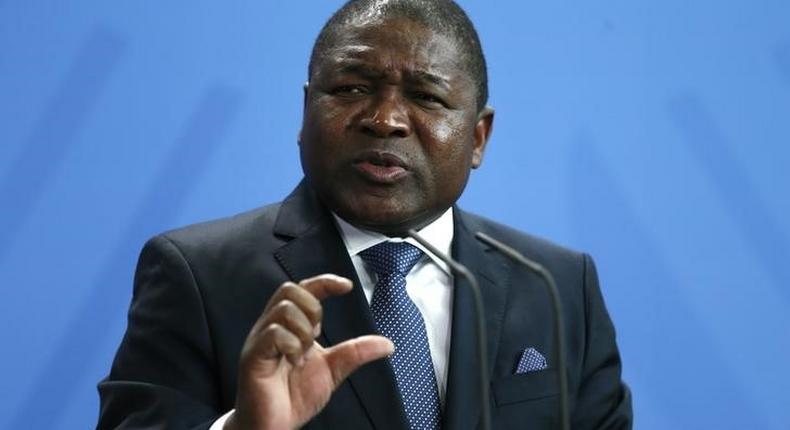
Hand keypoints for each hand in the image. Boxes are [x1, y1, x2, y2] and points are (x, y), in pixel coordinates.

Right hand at [224, 274, 392, 429]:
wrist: (273, 426)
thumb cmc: (294, 397)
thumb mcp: (333, 370)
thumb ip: (355, 352)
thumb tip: (387, 344)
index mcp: (290, 326)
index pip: (304, 290)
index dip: (325, 282)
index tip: (347, 287)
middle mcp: (272, 327)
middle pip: (291, 290)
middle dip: (313, 308)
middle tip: (316, 336)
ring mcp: (260, 340)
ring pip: (284, 309)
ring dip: (303, 329)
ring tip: (301, 355)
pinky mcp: (253, 356)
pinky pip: (273, 333)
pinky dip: (291, 344)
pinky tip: (293, 361)